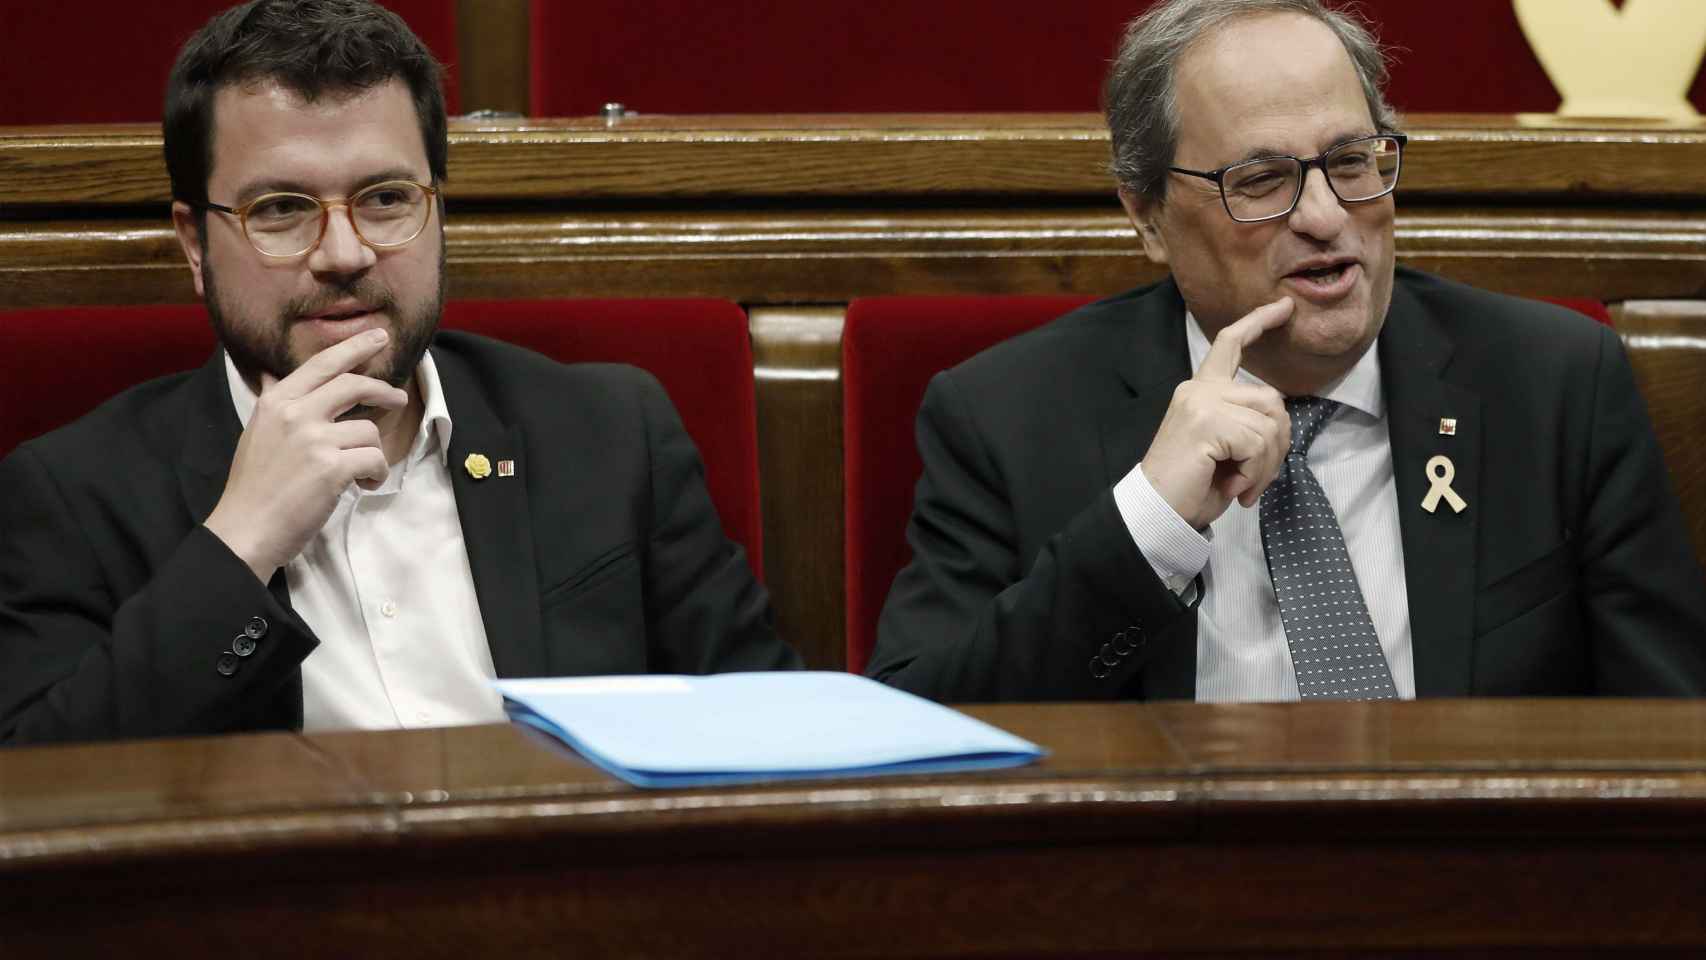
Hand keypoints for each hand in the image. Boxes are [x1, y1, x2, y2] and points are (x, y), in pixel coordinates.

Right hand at [204, 329, 408, 581]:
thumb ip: (275, 404)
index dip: (354, 347)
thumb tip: (273, 375)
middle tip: (398, 399)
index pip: (322, 364)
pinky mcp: (332, 467)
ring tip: (359, 475)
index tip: (379, 337)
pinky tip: (362, 486)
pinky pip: (375, 460)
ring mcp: (313, 439)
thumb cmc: (254, 488)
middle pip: (354, 384)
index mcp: (276, 402)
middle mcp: (294, 413)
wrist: (245, 529)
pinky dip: (376, 475)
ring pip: (368, 431)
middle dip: (384, 390)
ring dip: (372, 454)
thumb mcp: (257, 433)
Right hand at [1139, 298, 1293, 529]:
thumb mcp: (1225, 448)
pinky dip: (1255, 473)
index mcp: (1200, 390)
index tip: (1284, 307)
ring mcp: (1201, 403)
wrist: (1157, 511)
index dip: (1259, 322)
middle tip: (1257, 479)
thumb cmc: (1192, 486)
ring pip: (1270, 424)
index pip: (1229, 344)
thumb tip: (1280, 423)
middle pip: (1271, 400)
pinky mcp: (1207, 423)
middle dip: (1278, 444)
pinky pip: (1257, 443)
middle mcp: (1198, 389)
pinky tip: (1235, 488)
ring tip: (1245, 487)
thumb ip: (1247, 423)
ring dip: (1267, 464)